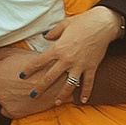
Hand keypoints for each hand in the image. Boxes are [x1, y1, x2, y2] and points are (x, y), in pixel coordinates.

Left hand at [0, 6, 122, 117]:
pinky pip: (88, 83)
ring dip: (61, 95)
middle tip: (33, 95)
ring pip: (68, 85)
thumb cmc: (83, 22)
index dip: (29, 69)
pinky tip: (82, 100)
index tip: (22, 75)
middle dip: (40, 88)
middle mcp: (66, 60)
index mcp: (57, 49)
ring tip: (55, 102)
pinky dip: (85, 92)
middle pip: (50, 77)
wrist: (103, 24)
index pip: (39, 62)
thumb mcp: (64, 24)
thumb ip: (53, 32)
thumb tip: (45, 36)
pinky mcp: (91, 68)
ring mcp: (79, 65)